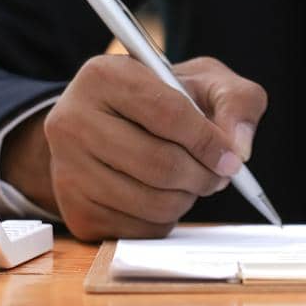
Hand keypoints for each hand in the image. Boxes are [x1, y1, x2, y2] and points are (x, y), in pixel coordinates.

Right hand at [2, 54, 267, 240]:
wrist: (113, 125)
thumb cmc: (165, 99)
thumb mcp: (205, 82)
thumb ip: (236, 101)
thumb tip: (238, 148)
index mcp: (104, 75)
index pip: (167, 113)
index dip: (208, 140)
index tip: (232, 158)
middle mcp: (71, 120)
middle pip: (158, 163)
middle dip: (203, 175)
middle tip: (220, 175)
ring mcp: (66, 170)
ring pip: (149, 201)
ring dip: (187, 198)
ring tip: (192, 182)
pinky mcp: (75, 212)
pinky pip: (137, 230)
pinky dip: (165, 219)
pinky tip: (165, 196)